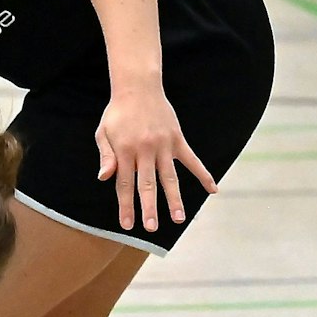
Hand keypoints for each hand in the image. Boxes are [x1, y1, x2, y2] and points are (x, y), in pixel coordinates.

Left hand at [94, 85, 216, 232]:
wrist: (138, 88)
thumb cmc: (117, 114)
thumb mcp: (103, 133)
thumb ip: (106, 156)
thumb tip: (104, 178)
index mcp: (125, 151)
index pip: (124, 184)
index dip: (126, 206)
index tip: (127, 224)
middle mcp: (145, 150)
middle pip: (148, 185)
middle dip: (149, 208)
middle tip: (151, 228)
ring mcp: (164, 145)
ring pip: (170, 177)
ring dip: (175, 199)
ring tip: (179, 219)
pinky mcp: (178, 140)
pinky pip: (192, 160)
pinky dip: (203, 175)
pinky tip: (213, 190)